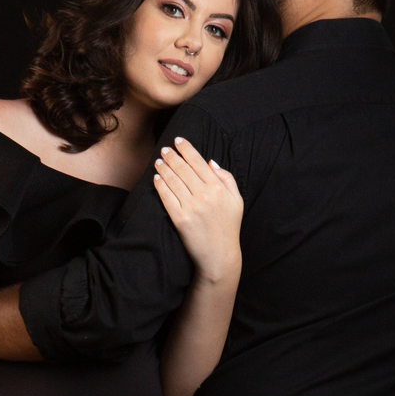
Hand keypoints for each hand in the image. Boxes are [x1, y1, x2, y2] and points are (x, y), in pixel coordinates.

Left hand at [154, 136, 242, 283]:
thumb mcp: (237, 201)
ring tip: (159, 161)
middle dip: (172, 156)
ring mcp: (191, 207)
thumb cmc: (228, 227)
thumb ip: (227, 178)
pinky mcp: (180, 219)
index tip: (179, 141)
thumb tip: (211, 162)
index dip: (187, 149)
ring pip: (173, 181)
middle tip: (165, 149)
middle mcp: (204, 195)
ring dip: (164, 168)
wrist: (219, 255)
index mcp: (218, 188)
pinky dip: (160, 185)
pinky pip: (167, 197)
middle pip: (183, 169)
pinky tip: (157, 178)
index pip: (199, 162)